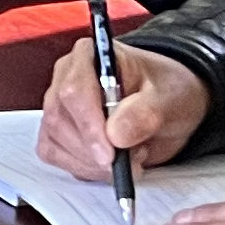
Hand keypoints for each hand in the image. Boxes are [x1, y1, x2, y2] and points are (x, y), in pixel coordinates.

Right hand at [36, 39, 210, 178]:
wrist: (167, 108)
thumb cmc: (165, 91)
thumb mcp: (169, 97)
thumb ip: (145, 112)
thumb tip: (116, 134)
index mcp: (89, 56)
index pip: (74, 91)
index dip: (89, 126)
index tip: (110, 154)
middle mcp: (65, 78)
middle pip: (59, 119)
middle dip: (94, 151)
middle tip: (131, 161)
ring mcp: (58, 105)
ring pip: (55, 141)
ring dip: (92, 162)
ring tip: (130, 155)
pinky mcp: (56, 131)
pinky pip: (55, 155)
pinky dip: (83, 168)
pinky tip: (109, 163)